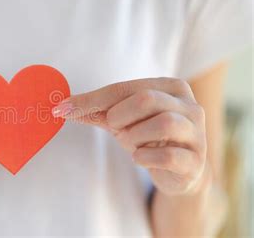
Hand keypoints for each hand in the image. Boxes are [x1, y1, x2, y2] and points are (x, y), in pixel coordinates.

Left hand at [52, 78, 206, 194]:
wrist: (179, 170)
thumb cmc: (148, 137)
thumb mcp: (121, 119)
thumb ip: (95, 110)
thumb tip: (61, 106)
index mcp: (170, 87)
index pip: (125, 88)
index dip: (91, 99)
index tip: (62, 108)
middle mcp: (190, 105)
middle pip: (147, 100)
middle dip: (120, 116)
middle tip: (115, 128)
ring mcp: (196, 133)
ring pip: (164, 124)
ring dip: (135, 136)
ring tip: (131, 143)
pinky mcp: (196, 161)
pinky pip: (168, 156)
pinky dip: (145, 158)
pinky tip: (139, 158)